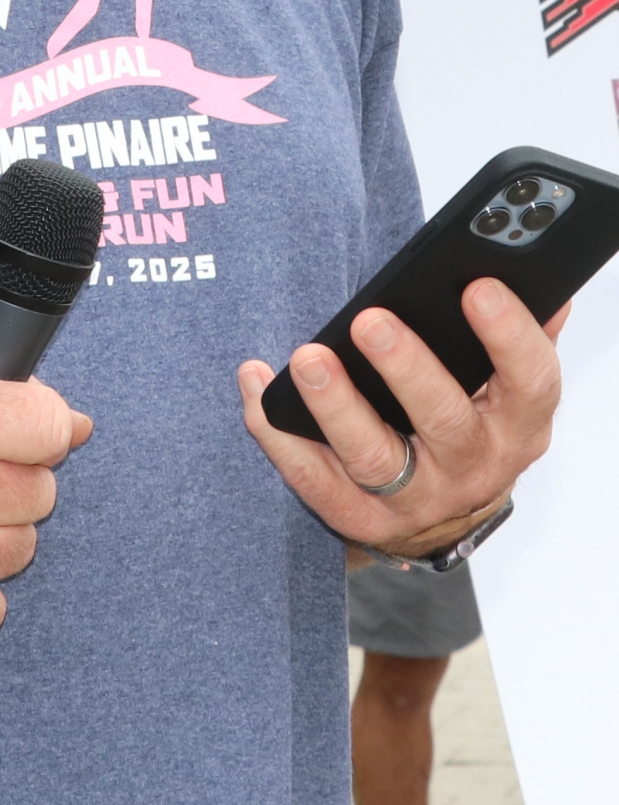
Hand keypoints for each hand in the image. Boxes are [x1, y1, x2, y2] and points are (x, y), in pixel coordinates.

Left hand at [237, 281, 565, 557]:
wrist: (445, 512)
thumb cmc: (473, 420)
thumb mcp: (509, 386)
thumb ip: (524, 334)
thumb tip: (547, 286)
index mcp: (518, 425)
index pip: (530, 381)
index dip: (509, 336)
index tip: (476, 287)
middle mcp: (473, 467)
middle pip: (445, 421)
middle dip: (407, 369)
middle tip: (370, 321)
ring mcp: (415, 500)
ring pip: (373, 456)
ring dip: (335, 405)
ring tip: (306, 358)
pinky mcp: (359, 517)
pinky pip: (312, 479)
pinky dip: (279, 434)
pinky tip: (256, 385)